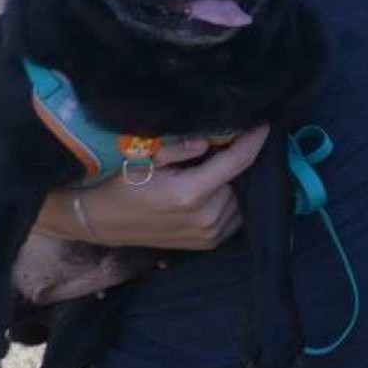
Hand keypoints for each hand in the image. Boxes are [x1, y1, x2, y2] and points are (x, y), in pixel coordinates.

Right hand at [59, 125, 271, 251]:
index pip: (238, 161)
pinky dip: (230, 199)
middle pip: (242, 179)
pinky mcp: (210, 243)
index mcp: (191, 193)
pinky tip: (213, 190)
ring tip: (213, 170)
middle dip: (239, 160)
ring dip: (234, 182)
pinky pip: (235, 215)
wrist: (103, 221)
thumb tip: (210, 141)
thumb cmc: (123, 185)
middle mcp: (207, 217)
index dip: (254, 140)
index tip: (264, 124)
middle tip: (225, 146)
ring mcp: (210, 234)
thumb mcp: (145, 157)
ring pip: (241, 197)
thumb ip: (180, 147)